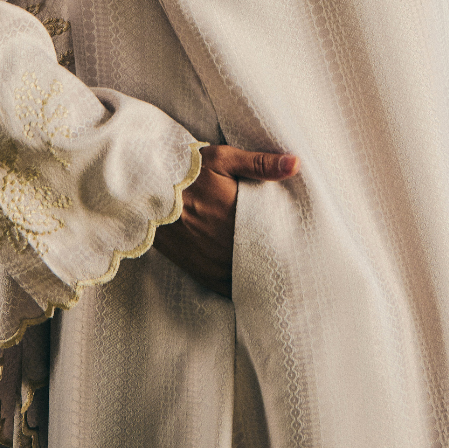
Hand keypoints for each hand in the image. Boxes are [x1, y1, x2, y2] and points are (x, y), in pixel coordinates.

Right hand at [153, 144, 299, 296]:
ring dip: (259, 277)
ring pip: (246, 279)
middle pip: (263, 264)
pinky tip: (250, 283)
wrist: (145, 192)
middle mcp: (227, 246)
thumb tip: (296, 164)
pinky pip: (227, 287)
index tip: (303, 248)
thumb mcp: (223, 159)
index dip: (290, 247)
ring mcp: (212, 263)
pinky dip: (239, 286)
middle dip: (277, 264)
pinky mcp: (199, 271)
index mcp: (238, 218)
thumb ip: (261, 164)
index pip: (275, 242)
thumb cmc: (187, 172)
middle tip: (295, 264)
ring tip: (276, 275)